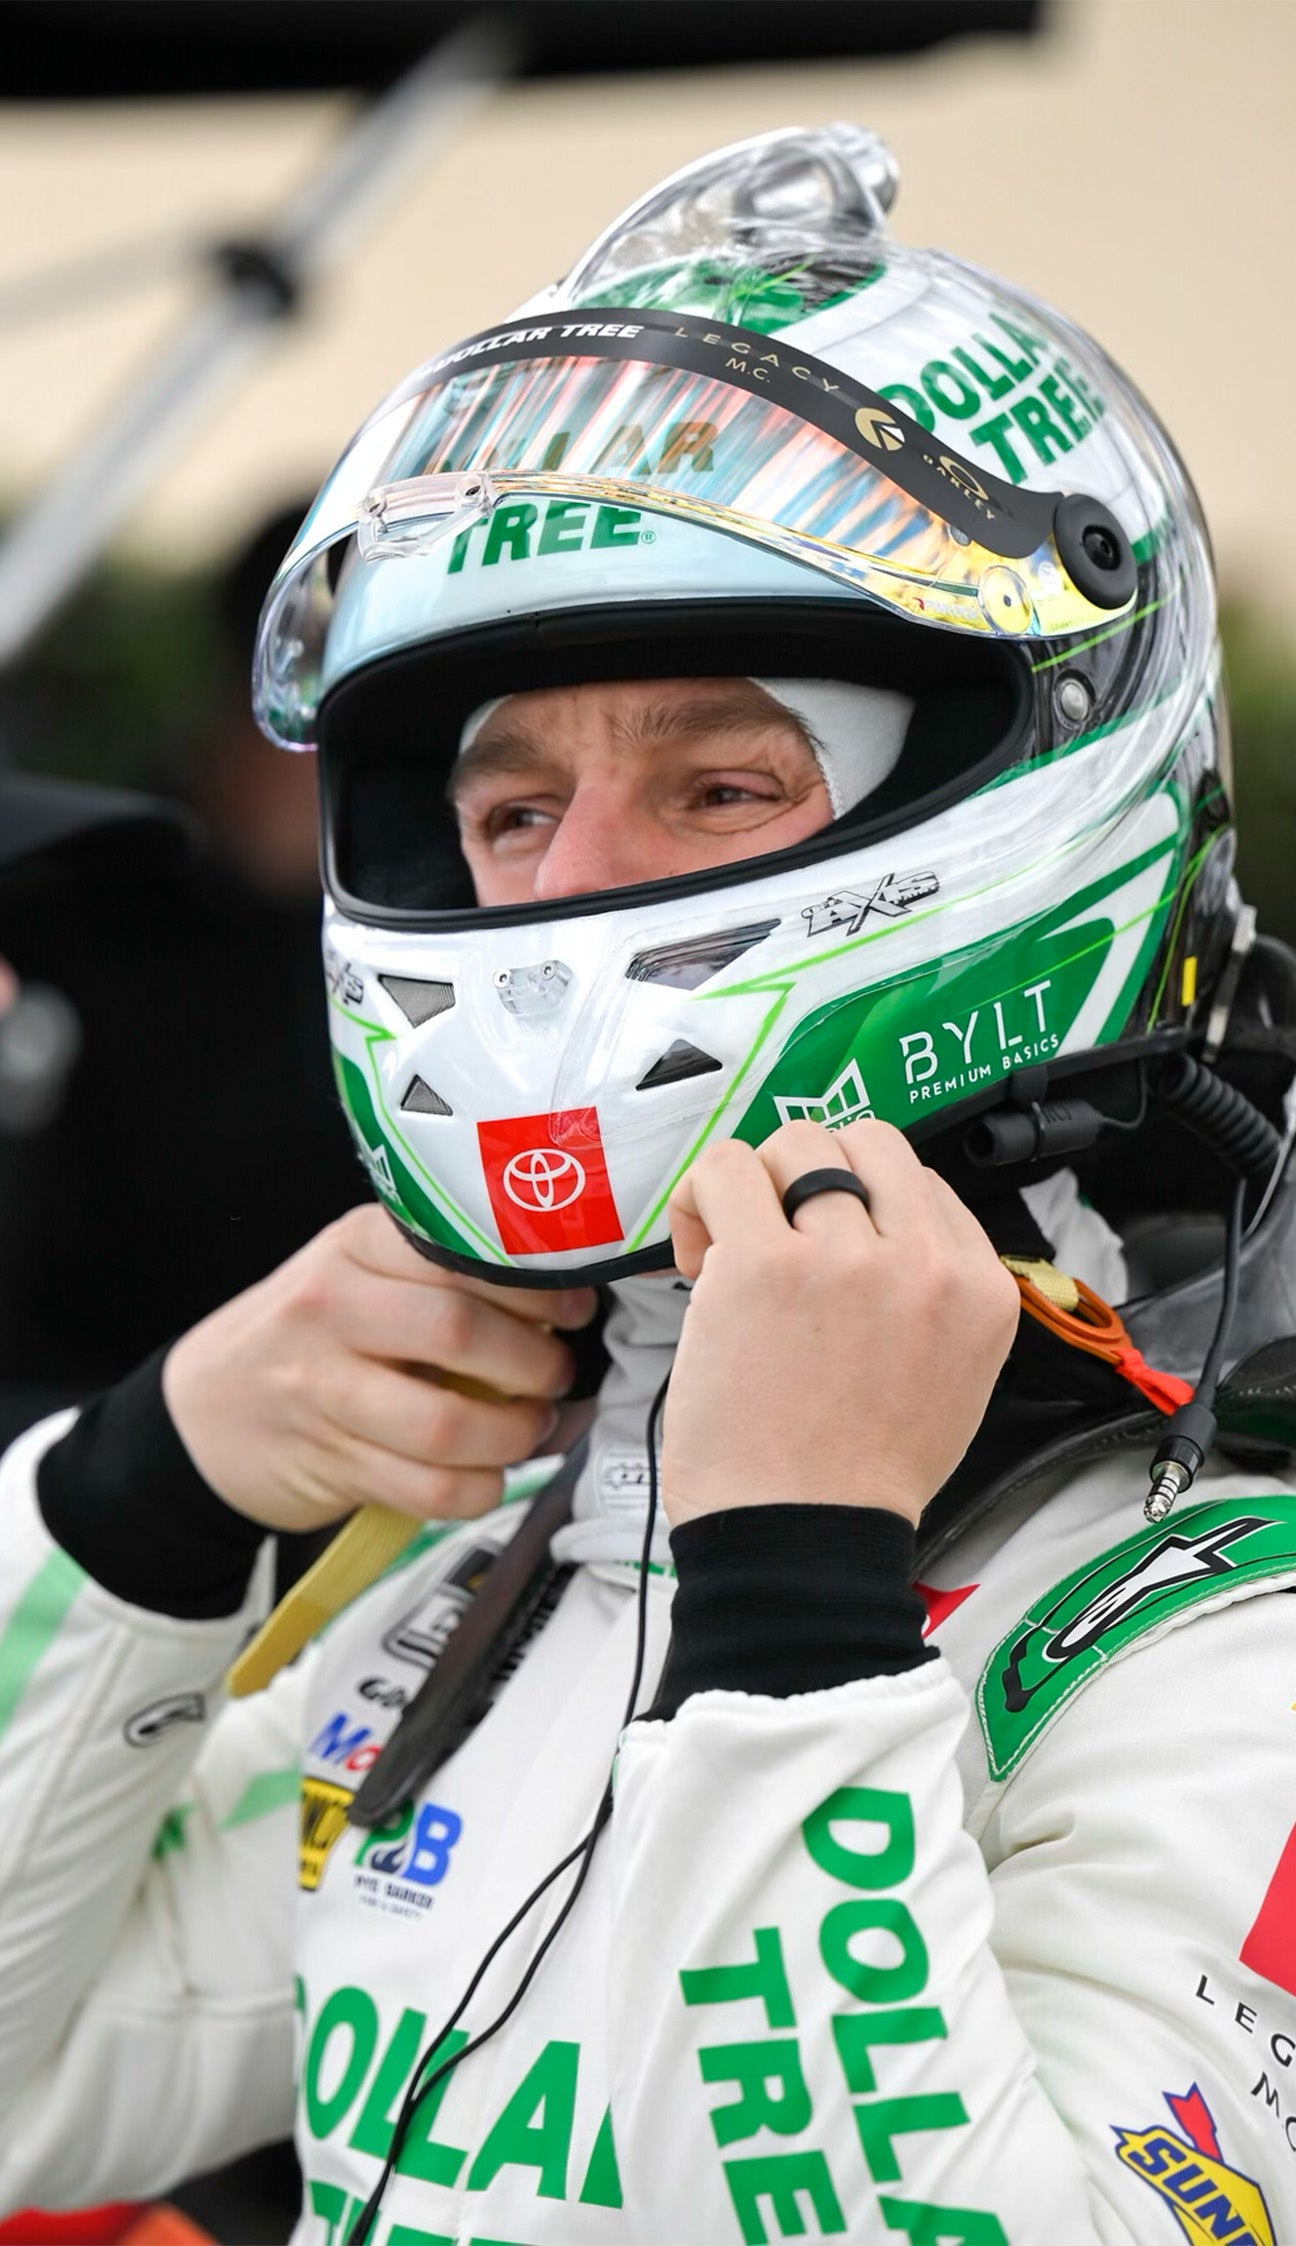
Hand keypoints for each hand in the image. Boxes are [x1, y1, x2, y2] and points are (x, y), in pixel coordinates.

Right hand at [162, 1205, 594, 1533]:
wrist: (200, 1413)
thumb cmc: (302, 1336)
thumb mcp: (352, 1271)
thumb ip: (435, 1273)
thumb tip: (554, 1297)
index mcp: (353, 1247)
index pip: (458, 1253)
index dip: (532, 1286)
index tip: (570, 1306)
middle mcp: (332, 1310)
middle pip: (457, 1332)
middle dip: (532, 1362)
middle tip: (554, 1374)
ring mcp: (324, 1391)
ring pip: (447, 1422)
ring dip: (514, 1433)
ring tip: (529, 1425)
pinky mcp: (332, 1464)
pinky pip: (429, 1489)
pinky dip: (480, 1489)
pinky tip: (489, 1473)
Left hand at [662, 1120, 1018, 1529]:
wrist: (803, 1538)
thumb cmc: (856, 1474)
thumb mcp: (951, 1378)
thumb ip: (930, 1296)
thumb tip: (872, 1229)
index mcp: (979, 1288)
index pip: (923, 1183)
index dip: (863, 1207)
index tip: (826, 1255)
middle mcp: (924, 1262)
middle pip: (868, 1142)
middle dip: (813, 1177)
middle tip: (776, 1240)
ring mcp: (844, 1256)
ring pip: (799, 1141)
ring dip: (757, 1185)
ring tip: (730, 1247)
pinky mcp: (764, 1263)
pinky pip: (727, 1166)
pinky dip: (702, 1193)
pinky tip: (696, 1248)